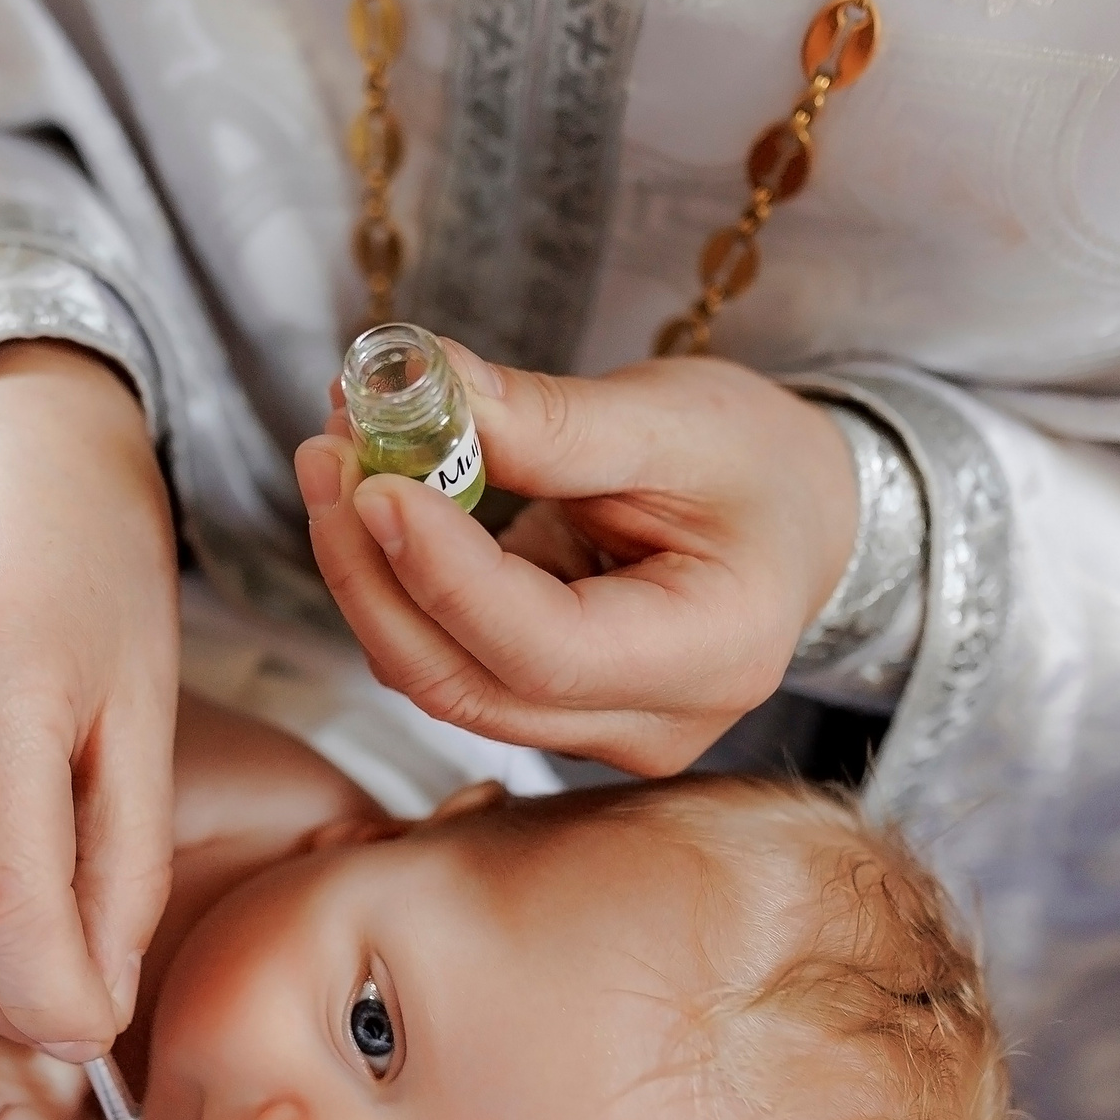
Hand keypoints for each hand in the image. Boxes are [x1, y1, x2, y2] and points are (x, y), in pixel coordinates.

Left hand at [297, 346, 859, 775]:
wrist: (794, 519)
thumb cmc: (757, 465)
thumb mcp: (675, 418)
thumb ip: (550, 420)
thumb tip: (421, 388)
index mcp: (711, 655)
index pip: (542, 648)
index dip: (442, 573)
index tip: (370, 481)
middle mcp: (648, 724)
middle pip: (463, 679)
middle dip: (372, 568)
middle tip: (326, 451)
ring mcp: (589, 730)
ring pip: (435, 674)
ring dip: (366, 569)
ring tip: (339, 452)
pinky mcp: (541, 707)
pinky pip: (441, 656)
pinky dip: (393, 578)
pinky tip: (372, 494)